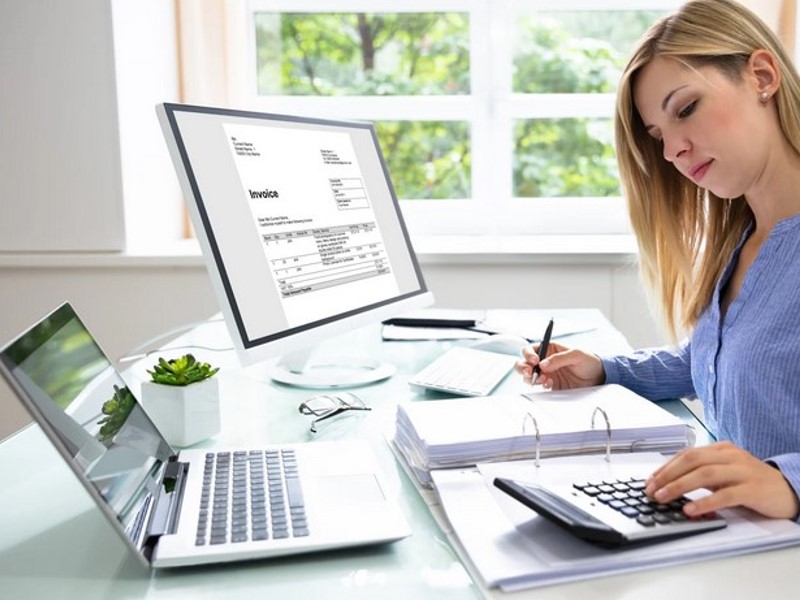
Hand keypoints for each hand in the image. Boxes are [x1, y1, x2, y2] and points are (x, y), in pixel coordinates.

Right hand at [514, 342, 604, 389]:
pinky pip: (539, 385)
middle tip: (529, 372)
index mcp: (550, 349)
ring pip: (528, 375)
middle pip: (525, 362)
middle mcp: (545, 361)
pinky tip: (550, 384)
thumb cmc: (590, 361)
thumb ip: (559, 358)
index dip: (529, 354)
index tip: (534, 361)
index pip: (532, 349)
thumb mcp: (577, 355)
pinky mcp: (550, 385)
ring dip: (530, 378)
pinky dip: (541, 385)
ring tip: (541, 379)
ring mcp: (547, 373)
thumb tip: (543, 364)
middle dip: (523, 367)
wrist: (599, 378)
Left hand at [645, 441, 799, 519]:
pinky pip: (725, 494)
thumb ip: (702, 475)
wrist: (790, 489)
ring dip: (679, 486)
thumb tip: (670, 485)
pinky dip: (705, 502)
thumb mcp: (725, 473)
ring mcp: (742, 471)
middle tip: (651, 490)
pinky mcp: (753, 489)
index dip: (665, 467)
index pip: (686, 454)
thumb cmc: (752, 482)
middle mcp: (730, 456)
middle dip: (667, 475)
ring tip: (663, 498)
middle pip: (691, 460)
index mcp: (720, 449)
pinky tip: (690, 510)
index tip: (649, 481)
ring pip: (704, 474)